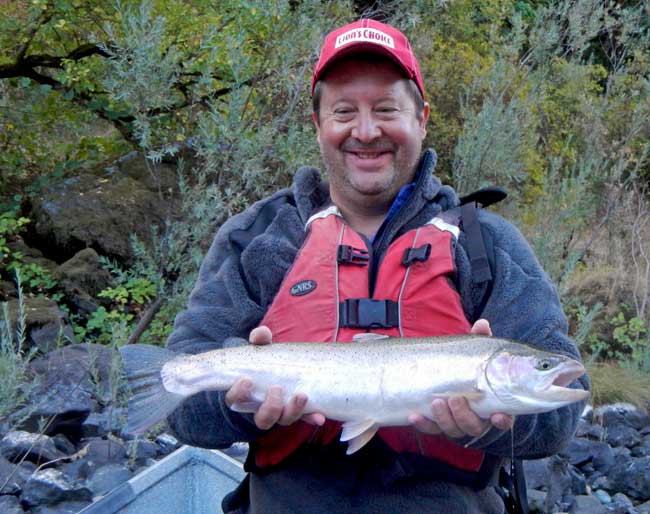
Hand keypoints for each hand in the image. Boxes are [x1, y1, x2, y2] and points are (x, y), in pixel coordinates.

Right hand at [224, 325, 324, 428]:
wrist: (280, 362)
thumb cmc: (264, 357)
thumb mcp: (261, 347)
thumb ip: (260, 339)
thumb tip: (261, 333)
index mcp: (246, 394)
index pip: (235, 400)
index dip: (238, 393)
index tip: (247, 380)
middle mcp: (262, 408)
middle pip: (262, 419)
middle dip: (270, 407)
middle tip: (276, 388)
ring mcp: (280, 412)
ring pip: (282, 420)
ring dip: (292, 411)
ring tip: (301, 395)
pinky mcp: (298, 411)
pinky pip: (305, 418)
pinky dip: (311, 418)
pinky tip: (319, 416)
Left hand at [409, 319, 513, 438]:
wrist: (442, 373)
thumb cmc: (466, 365)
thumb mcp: (473, 352)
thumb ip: (479, 340)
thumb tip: (482, 324)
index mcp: (491, 404)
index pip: (502, 419)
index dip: (502, 420)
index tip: (497, 415)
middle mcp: (476, 418)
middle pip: (473, 426)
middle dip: (464, 415)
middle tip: (455, 398)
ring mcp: (455, 423)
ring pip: (453, 429)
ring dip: (444, 418)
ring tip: (436, 401)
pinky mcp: (437, 425)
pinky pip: (430, 429)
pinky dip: (424, 424)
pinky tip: (414, 416)